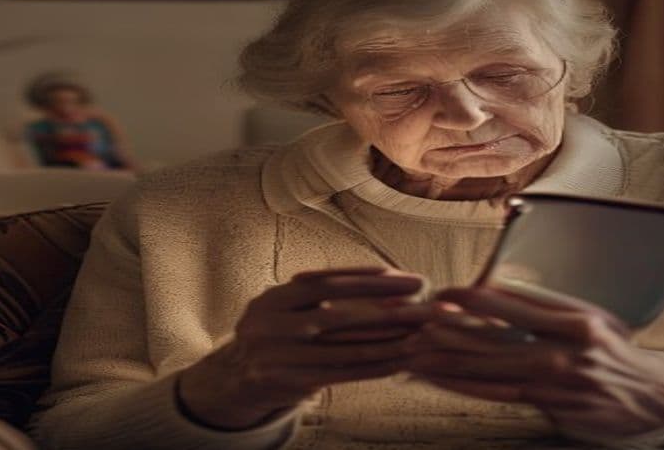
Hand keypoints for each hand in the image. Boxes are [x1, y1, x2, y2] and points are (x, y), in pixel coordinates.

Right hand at [177, 267, 436, 429]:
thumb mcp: (290, 307)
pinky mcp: (288, 385)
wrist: (237, 379)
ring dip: (388, 342)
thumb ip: (326, 297)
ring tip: (422, 335)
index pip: (328, 283)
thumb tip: (391, 281)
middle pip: (339, 315)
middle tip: (426, 305)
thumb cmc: (280, 334)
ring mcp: (276, 358)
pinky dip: (375, 367)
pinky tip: (401, 361)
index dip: (370, 281)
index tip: (410, 279)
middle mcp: (269, 326)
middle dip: (387, 309)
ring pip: (345, 349)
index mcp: (272, 298)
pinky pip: (342, 375)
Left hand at [408, 287, 663, 439]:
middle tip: (414, 322)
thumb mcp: (592, 318)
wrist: (654, 398)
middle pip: (495, 339)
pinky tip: (441, 379)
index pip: (514, 305)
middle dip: (450, 331)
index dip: (474, 299)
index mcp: (575, 321)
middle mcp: (565, 352)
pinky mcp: (551, 407)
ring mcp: (557, 383)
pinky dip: (466, 385)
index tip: (445, 292)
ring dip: (449, 361)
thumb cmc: (615, 351)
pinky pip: (499, 394)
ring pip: (491, 370)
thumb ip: (549, 308)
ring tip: (415, 351)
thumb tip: (500, 294)